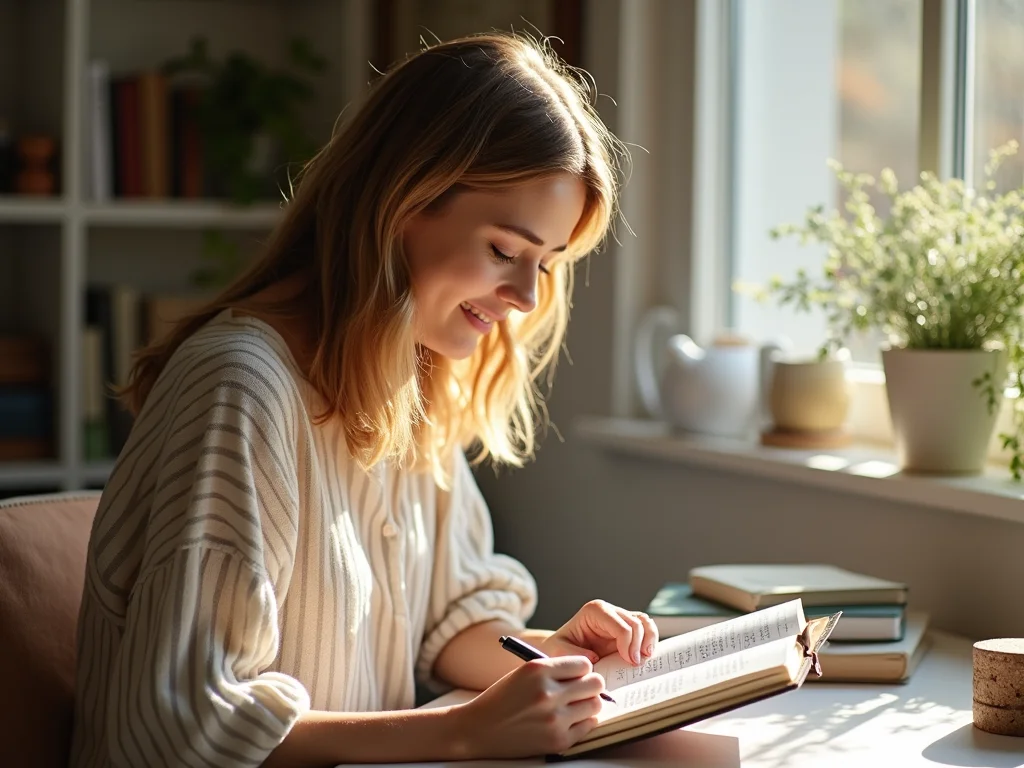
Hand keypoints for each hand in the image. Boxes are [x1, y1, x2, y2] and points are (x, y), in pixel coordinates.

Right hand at [453, 656, 604, 757]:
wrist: (479, 728)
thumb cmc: (503, 698)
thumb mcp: (525, 672)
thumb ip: (555, 669)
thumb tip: (590, 671)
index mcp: (538, 670)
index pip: (584, 664)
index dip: (582, 669)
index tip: (577, 675)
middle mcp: (548, 693)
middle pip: (595, 684)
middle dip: (590, 685)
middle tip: (581, 690)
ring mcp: (554, 719)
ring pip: (595, 705)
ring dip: (587, 704)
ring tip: (573, 705)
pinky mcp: (558, 741)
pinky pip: (589, 726)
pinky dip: (582, 722)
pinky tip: (567, 720)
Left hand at [541, 599, 658, 665]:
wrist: (561, 647)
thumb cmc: (559, 647)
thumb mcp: (558, 650)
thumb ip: (574, 654)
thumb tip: (595, 658)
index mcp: (594, 611)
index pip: (621, 625)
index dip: (629, 644)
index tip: (629, 662)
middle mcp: (609, 611)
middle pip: (636, 623)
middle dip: (639, 645)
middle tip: (635, 664)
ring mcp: (620, 618)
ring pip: (645, 622)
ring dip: (649, 640)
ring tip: (645, 658)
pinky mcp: (627, 628)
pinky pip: (646, 629)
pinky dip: (650, 641)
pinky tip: (645, 655)